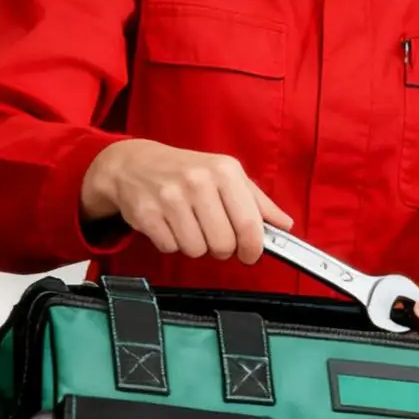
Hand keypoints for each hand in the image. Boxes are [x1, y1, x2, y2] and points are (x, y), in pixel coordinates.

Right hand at [80, 140, 291, 261]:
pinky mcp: (147, 214)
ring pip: (196, 249)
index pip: (248, 223)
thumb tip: (284, 224)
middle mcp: (198, 181)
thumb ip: (258, 202)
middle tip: (215, 236)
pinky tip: (170, 225)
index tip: (251, 254)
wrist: (135, 164)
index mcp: (224, 171)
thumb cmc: (186, 171)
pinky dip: (172, 243)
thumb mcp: (226, 176)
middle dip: (222, 249)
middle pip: (223, 244)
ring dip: (196, 246)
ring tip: (190, 226)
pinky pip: (171, 248)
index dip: (253, 247)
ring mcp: (170, 197)